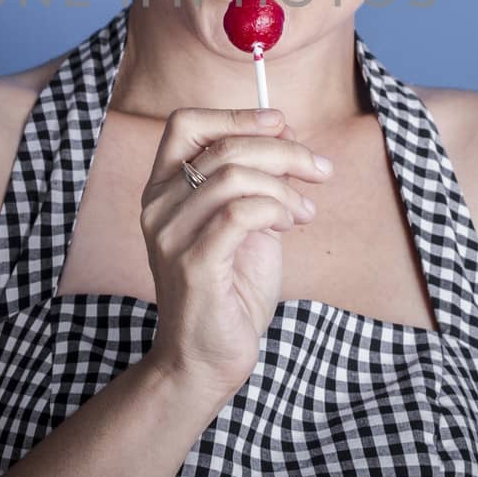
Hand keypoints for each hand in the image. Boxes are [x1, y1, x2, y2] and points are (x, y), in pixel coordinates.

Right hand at [139, 107, 332, 401]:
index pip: (185, 124)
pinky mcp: (192, 265)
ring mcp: (170, 236)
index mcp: (163, 190)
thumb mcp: (247, 223)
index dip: (235, 115)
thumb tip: (285, 129)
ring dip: (284, 187)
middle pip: (222, 147)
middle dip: (283, 150)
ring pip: (232, 177)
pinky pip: (239, 215)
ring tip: (306, 210)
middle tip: (320, 170)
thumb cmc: (230, 290)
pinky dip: (275, 210)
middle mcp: (157, 207)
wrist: (207, 361)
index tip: (282, 122)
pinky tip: (291, 225)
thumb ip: (258, 179)